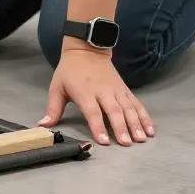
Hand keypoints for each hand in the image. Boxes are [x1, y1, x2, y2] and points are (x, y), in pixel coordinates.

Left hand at [38, 44, 154, 145]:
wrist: (87, 50)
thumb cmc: (70, 71)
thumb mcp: (57, 87)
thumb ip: (53, 108)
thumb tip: (44, 125)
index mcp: (85, 92)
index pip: (93, 112)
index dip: (98, 126)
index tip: (104, 141)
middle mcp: (103, 92)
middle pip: (114, 111)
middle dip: (121, 128)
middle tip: (127, 143)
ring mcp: (116, 90)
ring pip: (129, 108)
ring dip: (136, 124)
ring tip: (141, 139)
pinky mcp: (125, 90)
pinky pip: (137, 104)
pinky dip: (145, 117)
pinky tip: (150, 130)